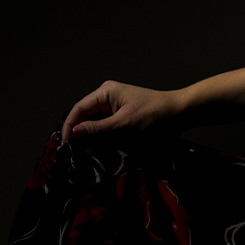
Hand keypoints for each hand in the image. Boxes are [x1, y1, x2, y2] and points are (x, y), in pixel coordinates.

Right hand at [60, 79, 186, 144]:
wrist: (179, 113)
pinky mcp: (121, 116)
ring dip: (90, 138)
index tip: (64, 144)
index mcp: (106, 92)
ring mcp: (114, 107)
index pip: (79, 109)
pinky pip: (105, 127)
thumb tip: (75, 133)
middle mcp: (107, 97)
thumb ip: (99, 129)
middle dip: (78, 133)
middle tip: (73, 152)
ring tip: (85, 152)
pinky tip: (100, 148)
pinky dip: (101, 138)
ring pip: (94, 124)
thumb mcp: (125, 123)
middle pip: (84, 116)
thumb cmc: (156, 113)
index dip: (69, 127)